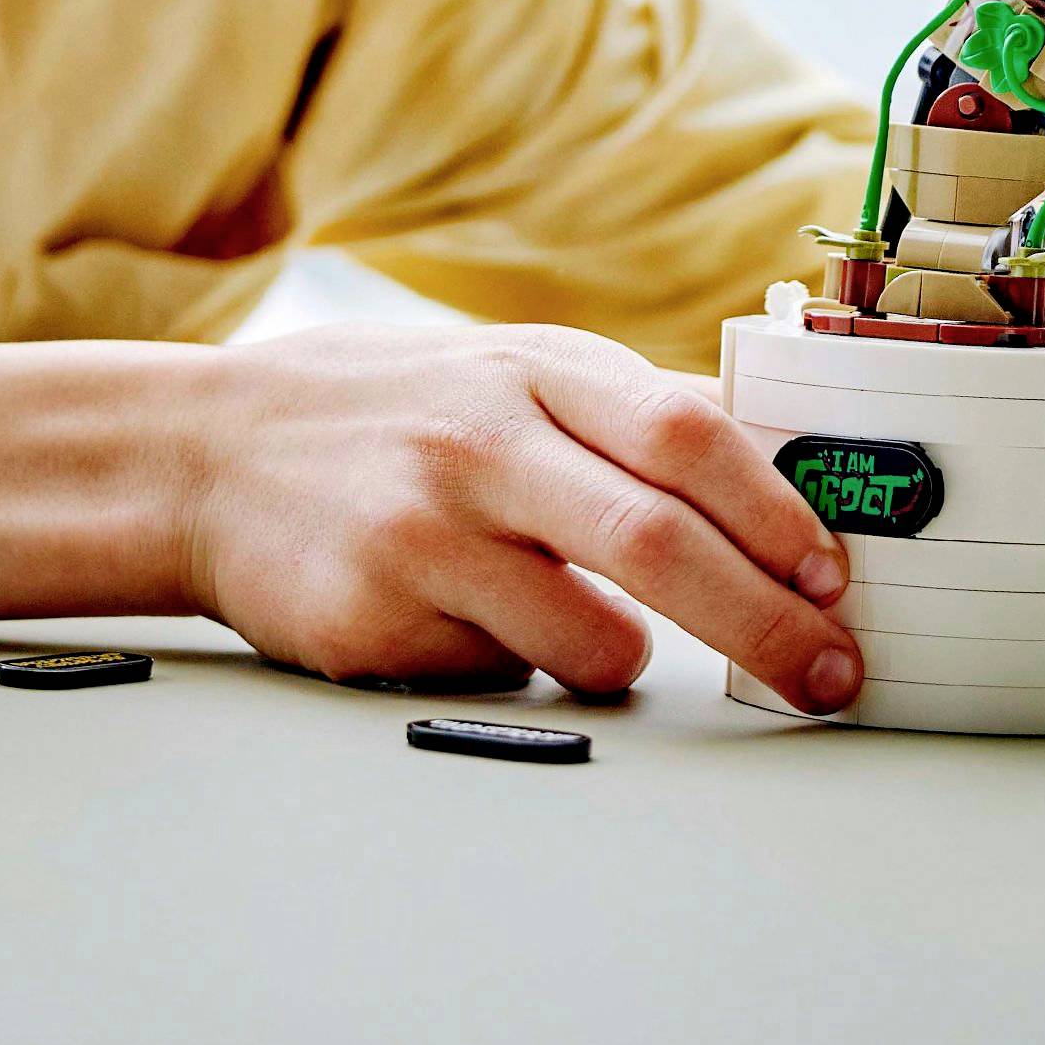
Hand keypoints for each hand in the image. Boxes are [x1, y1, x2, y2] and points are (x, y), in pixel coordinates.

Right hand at [176, 323, 862, 714]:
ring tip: (612, 642)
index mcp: (539, 368)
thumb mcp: (516, 370)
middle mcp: (484, 441)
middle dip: (768, 626)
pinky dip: (528, 668)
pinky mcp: (372, 618)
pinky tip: (476, 624)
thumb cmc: (397, 411)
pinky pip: (505, 676)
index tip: (836, 575)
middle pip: (662, 546)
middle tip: (827, 675)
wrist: (207, 452)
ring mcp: (424, 531)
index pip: (690, 434)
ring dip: (636, 659)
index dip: (778, 511)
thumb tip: (785, 465)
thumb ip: (636, 412)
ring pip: (595, 637)